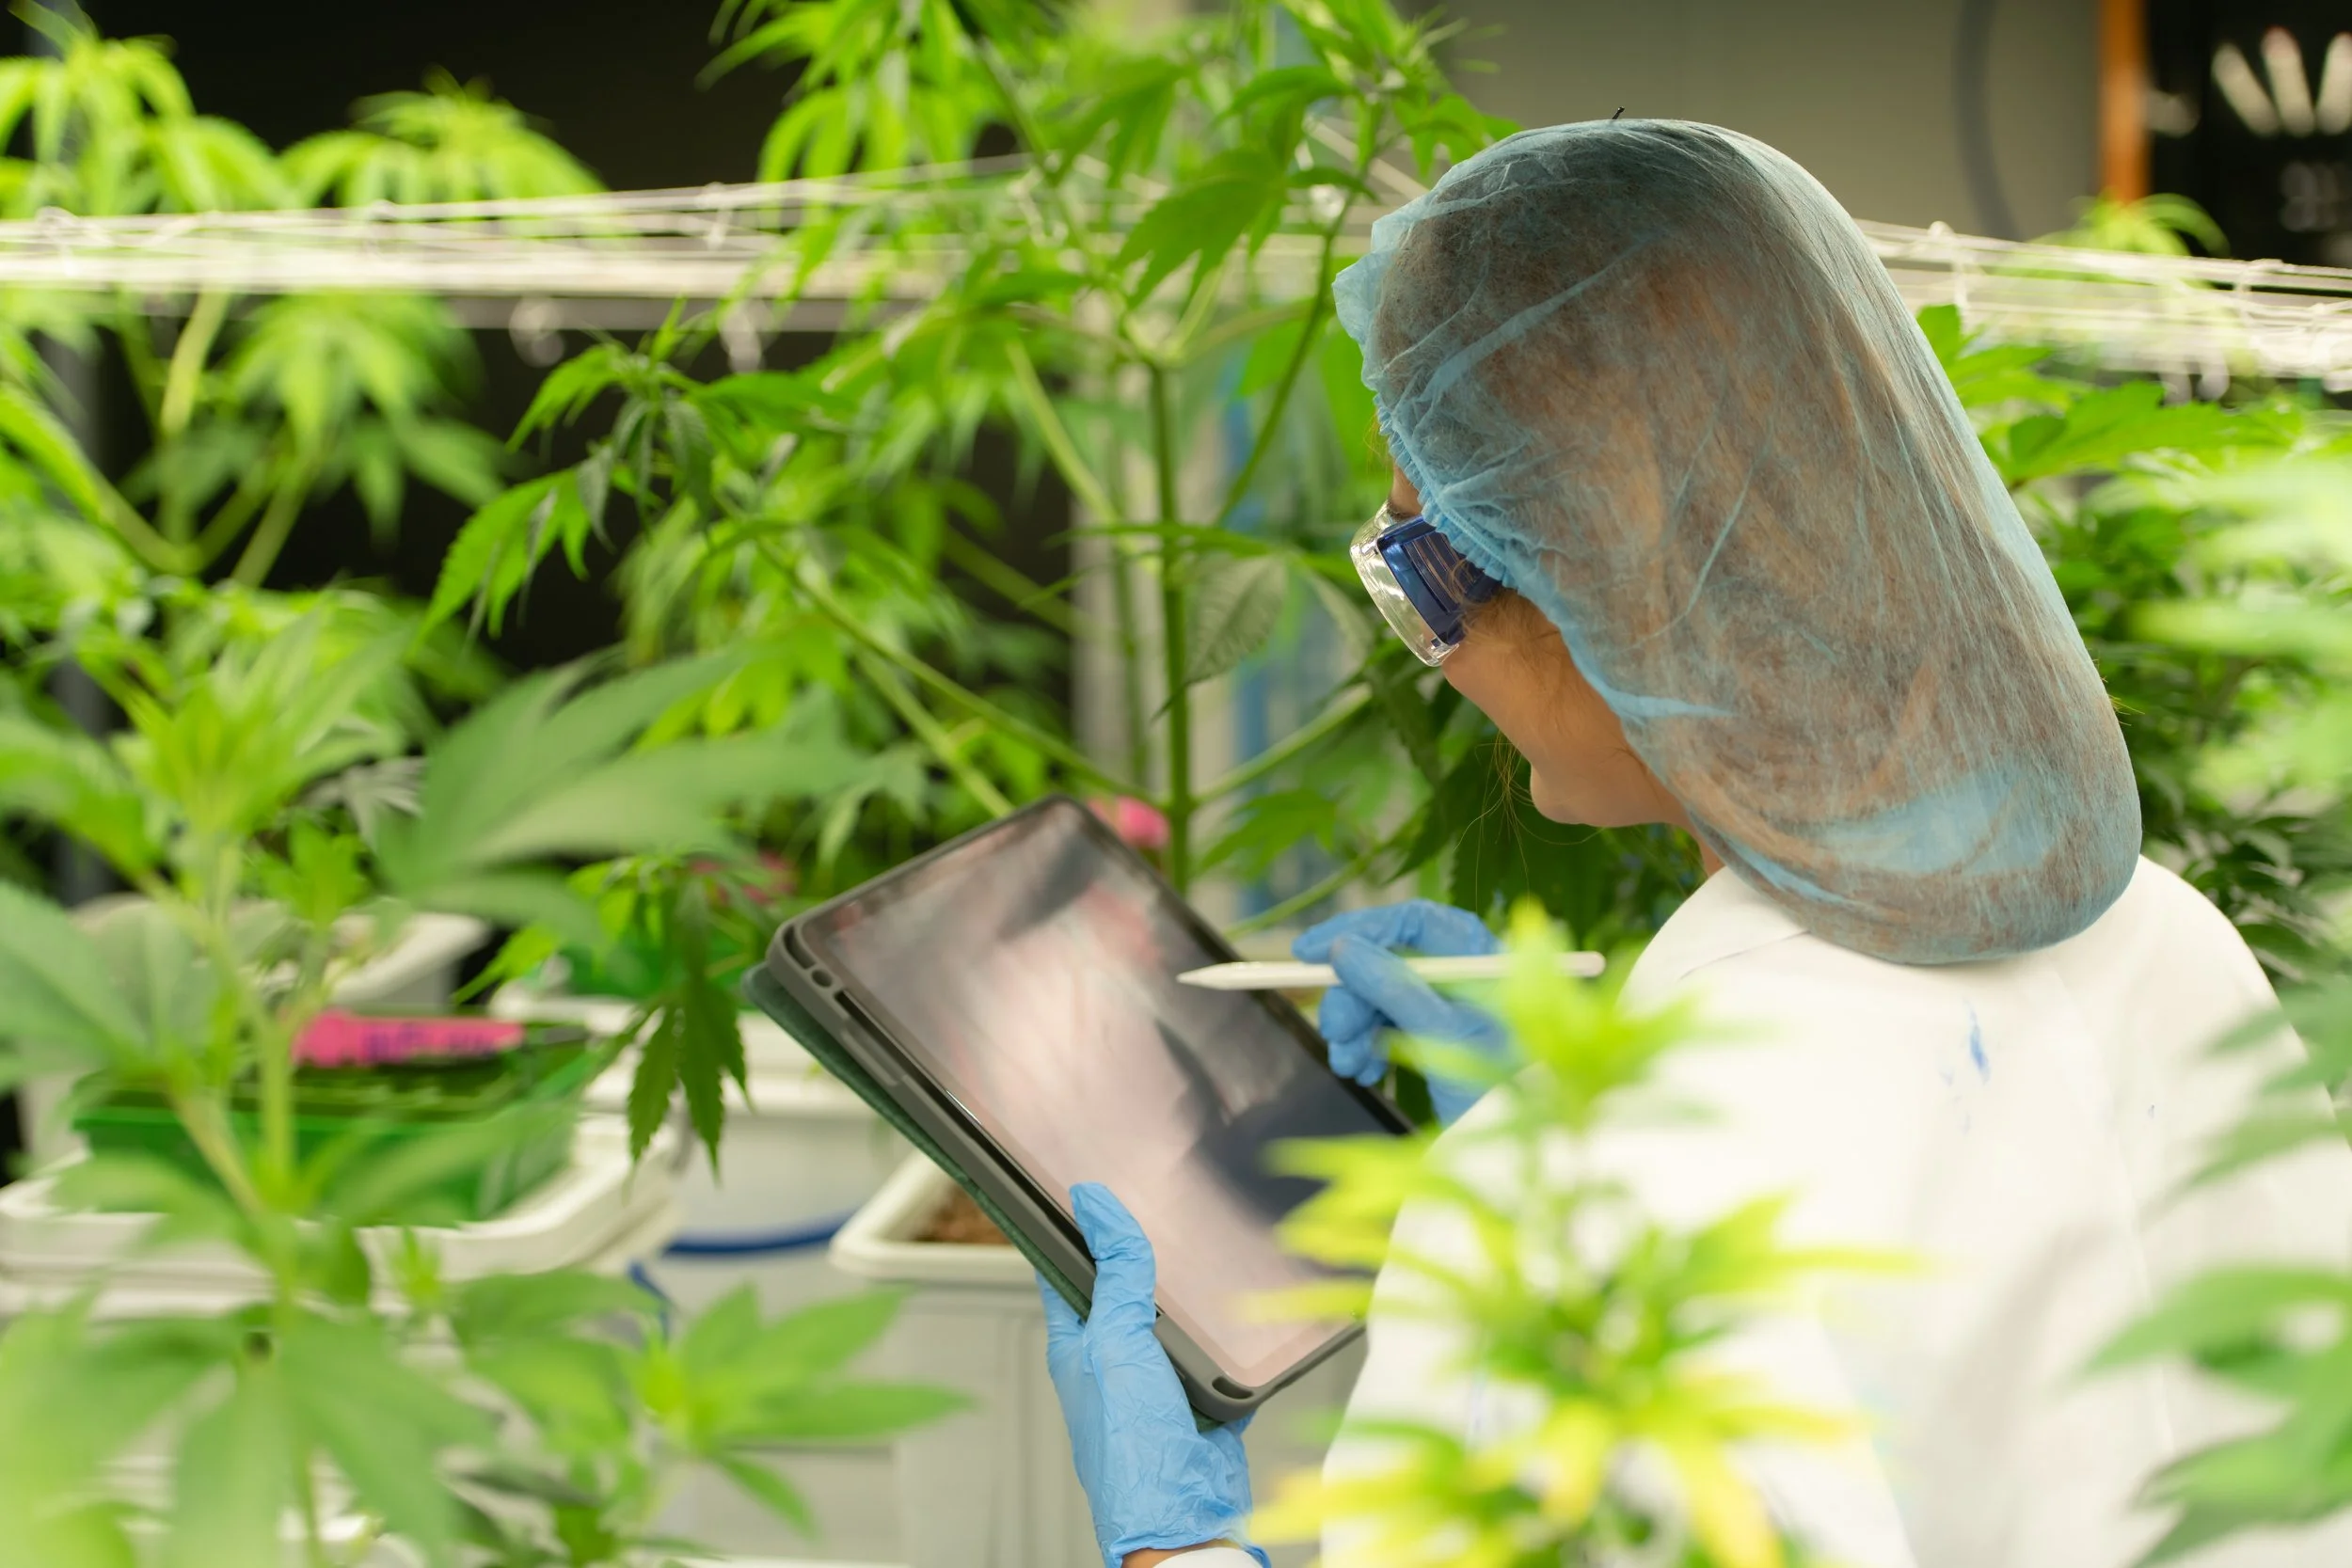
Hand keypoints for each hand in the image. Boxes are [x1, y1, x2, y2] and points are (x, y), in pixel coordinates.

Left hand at [1039, 1184, 1267, 1567]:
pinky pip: (1215, 1354)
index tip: (1086, 1188)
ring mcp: (1157, 1378)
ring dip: (1191, 1300)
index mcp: (1078, 1342)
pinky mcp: (1200, 1397)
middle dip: (1146, 1258)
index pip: (1067, 1268)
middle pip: (1128, 1288)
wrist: (1183, 1512)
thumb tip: (1096, 1205)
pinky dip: (1228, 1340)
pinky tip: (1238, 1316)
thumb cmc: (1128, 1443)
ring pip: (1175, 1319)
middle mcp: (1115, 1358)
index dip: (1075, 1229)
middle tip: (1164, 1209)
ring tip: (1206, 1256)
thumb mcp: (1116, 1339)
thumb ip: (1115, 1273)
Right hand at [1293, 900, 1509, 1126]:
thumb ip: (1394, 988)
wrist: (1518, 1147)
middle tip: (1334, 1031)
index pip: (1409, 922)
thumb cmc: (1500, 1086)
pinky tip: (1366, 1073)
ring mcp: (1445, 1004)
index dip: (1356, 929)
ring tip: (1350, 1066)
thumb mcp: (1443, 1034)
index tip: (1308, 952)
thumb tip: (1343, 950)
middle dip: (1351, 997)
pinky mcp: (1432, 1035)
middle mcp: (1460, 973)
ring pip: (1377, 997)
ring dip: (1353, 1029)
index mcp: (1477, 956)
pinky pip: (1384, 1026)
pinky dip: (1367, 1046)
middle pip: (1385, 962)